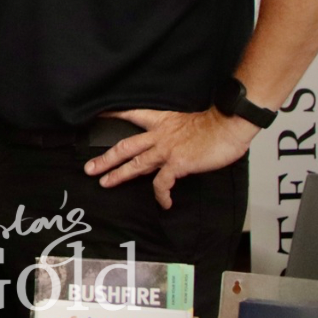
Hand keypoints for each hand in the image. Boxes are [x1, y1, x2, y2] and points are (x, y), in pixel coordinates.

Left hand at [86, 107, 258, 209]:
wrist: (229, 124)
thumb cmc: (215, 124)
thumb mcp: (187, 122)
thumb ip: (175, 133)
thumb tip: (174, 145)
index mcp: (161, 121)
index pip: (131, 114)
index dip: (112, 114)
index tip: (96, 116)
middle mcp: (158, 135)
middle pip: (124, 147)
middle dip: (105, 159)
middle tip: (89, 168)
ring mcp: (166, 150)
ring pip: (135, 164)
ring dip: (118, 175)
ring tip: (105, 183)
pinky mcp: (177, 164)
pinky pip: (162, 183)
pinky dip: (161, 195)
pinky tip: (163, 203)